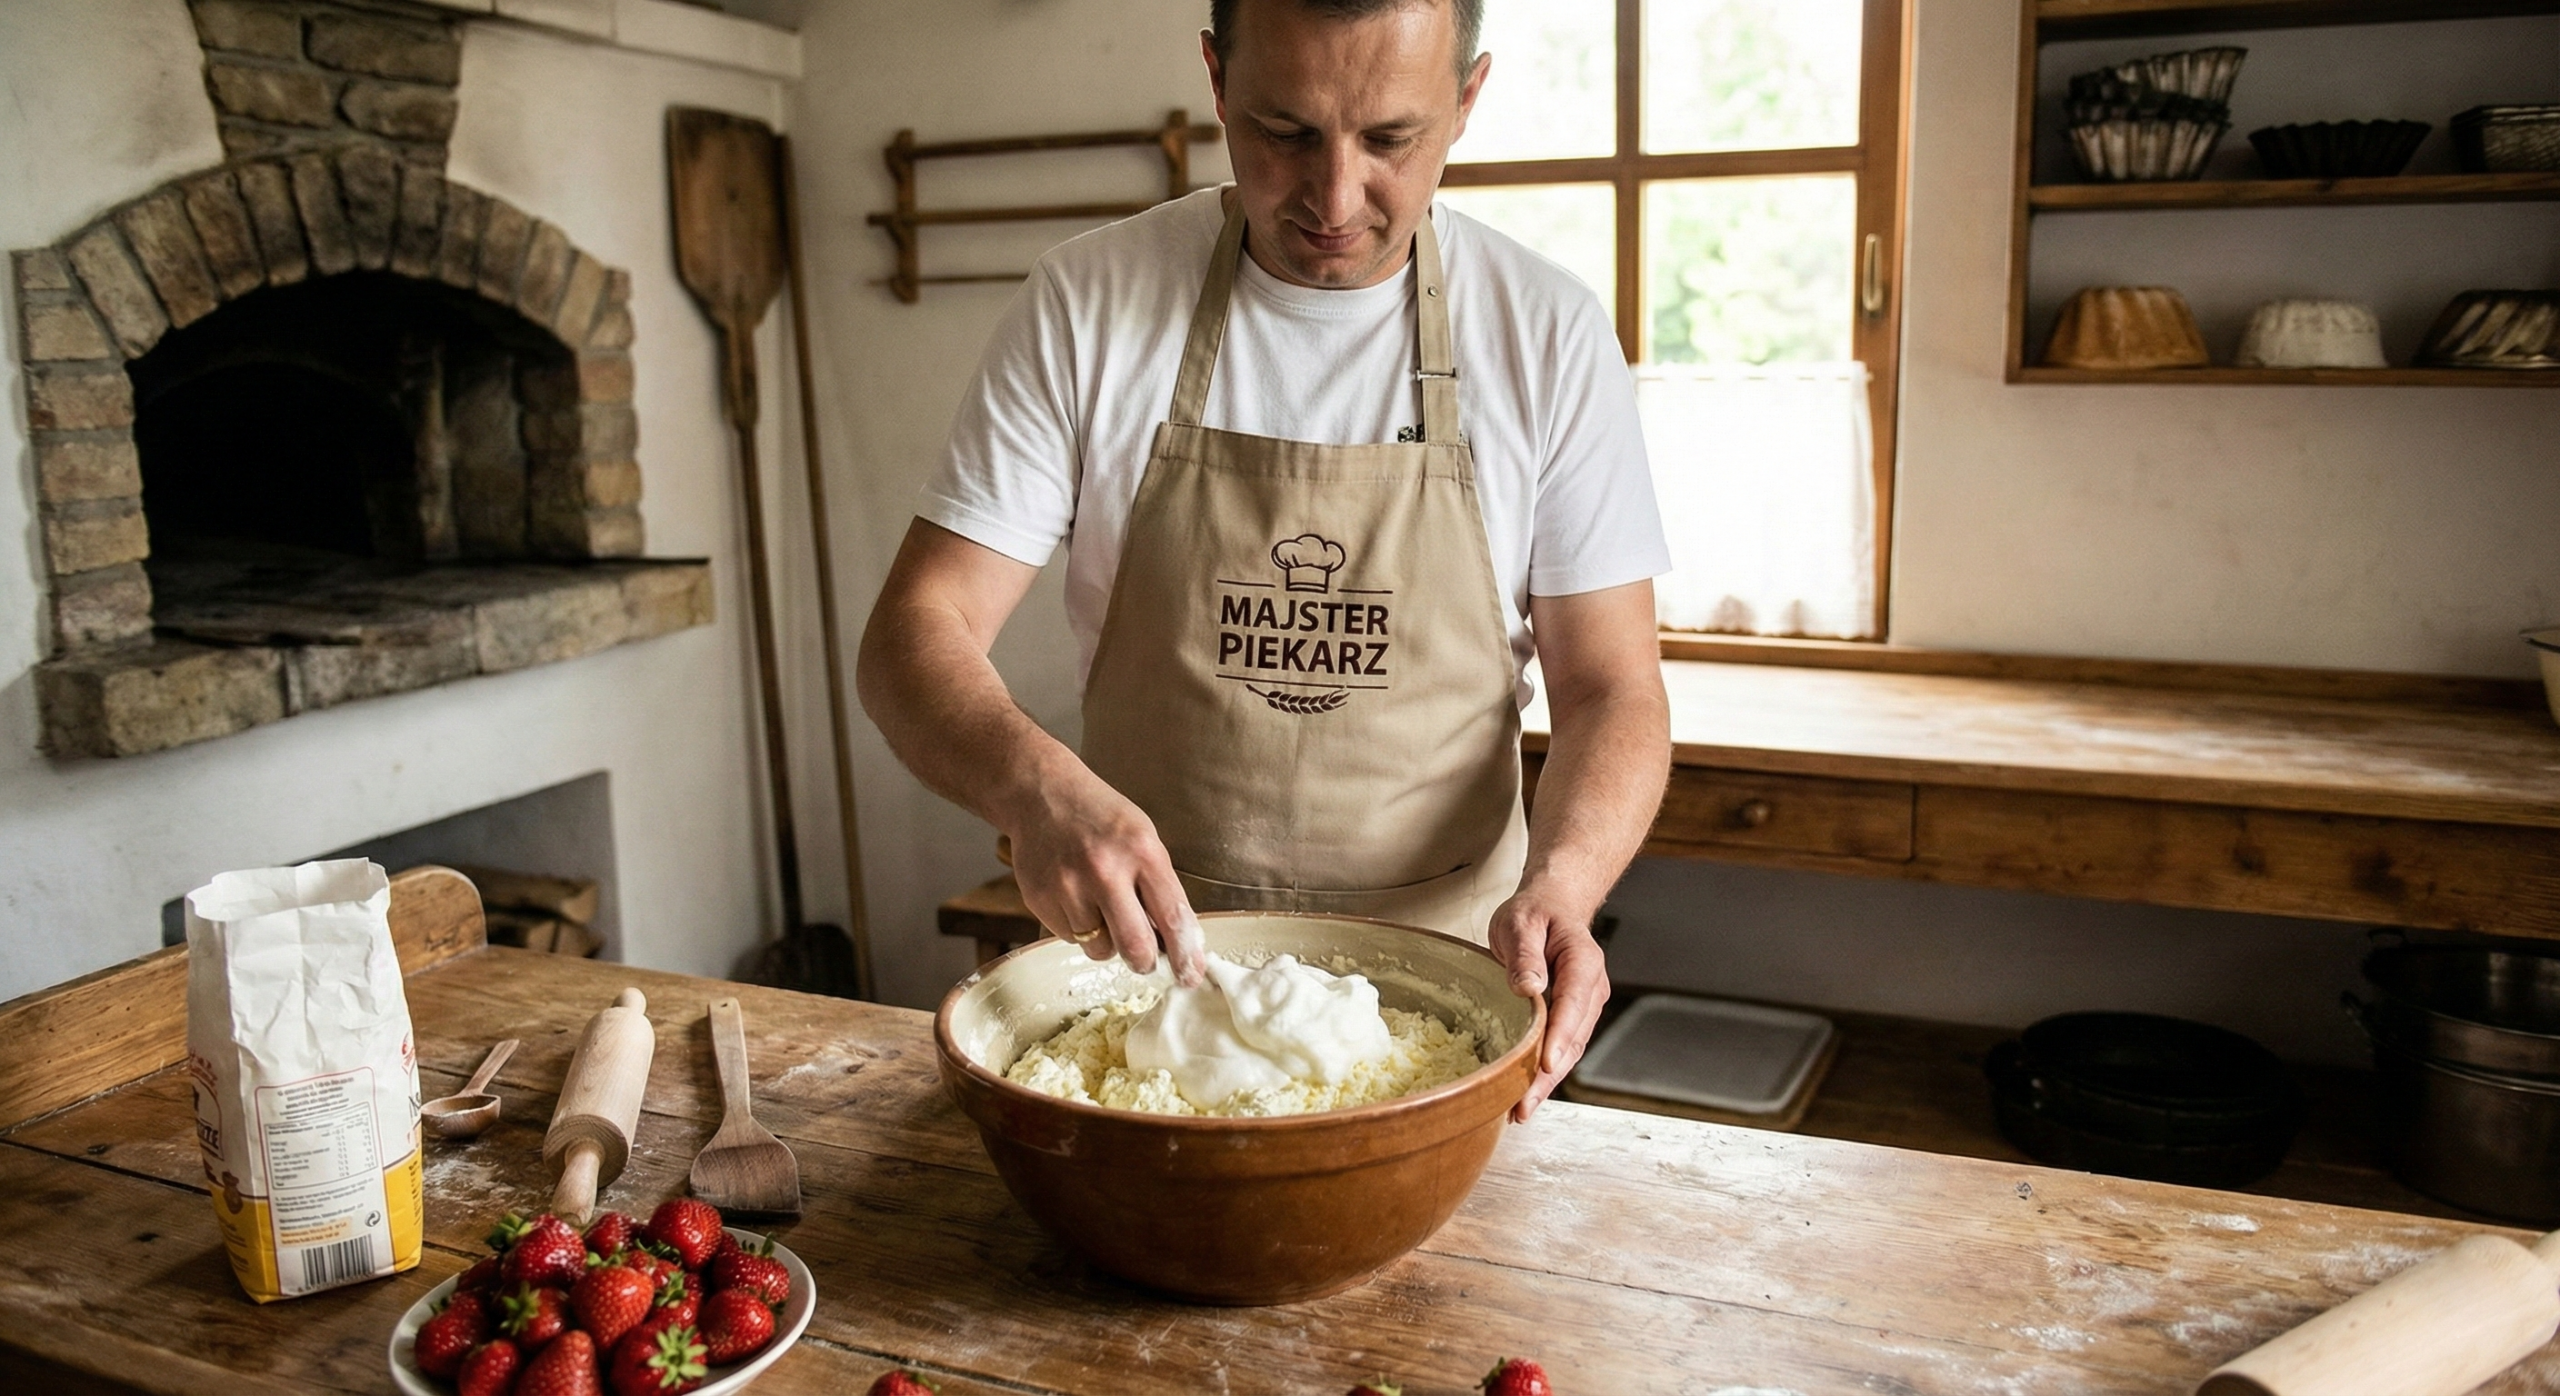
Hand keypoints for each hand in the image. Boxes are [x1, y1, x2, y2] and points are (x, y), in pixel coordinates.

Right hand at [1003, 773, 1205, 985]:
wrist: (1041, 794)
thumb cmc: (1102, 819)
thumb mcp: (1144, 839)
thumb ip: (1160, 887)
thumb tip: (1178, 943)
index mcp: (1142, 852)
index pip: (1173, 918)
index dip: (1186, 955)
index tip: (1190, 977)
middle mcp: (1105, 870)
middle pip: (1135, 947)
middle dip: (1145, 962)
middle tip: (1145, 959)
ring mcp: (1068, 886)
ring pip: (1101, 949)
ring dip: (1108, 942)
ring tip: (1101, 908)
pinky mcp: (1040, 899)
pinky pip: (1070, 939)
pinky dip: (1079, 929)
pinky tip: (1075, 898)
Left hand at [1486, 886, 1609, 1121]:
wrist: (1552, 908)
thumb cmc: (1534, 914)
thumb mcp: (1520, 923)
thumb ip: (1525, 955)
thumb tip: (1529, 989)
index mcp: (1582, 963)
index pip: (1573, 1004)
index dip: (1559, 1037)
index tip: (1545, 1064)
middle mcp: (1591, 989)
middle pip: (1573, 1038)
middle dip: (1549, 1075)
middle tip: (1523, 1106)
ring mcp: (1585, 1006)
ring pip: (1569, 1050)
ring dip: (1547, 1082)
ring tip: (1521, 1110)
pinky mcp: (1572, 1017)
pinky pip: (1561, 1047)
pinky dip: (1545, 1072)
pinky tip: (1526, 1093)